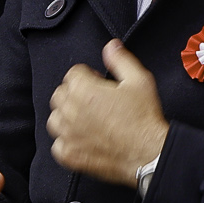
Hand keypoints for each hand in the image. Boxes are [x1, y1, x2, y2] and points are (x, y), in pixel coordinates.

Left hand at [46, 40, 169, 187]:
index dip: (89, 76)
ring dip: (67, 116)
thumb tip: (110, 46)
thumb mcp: (139, 80)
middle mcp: (71, 111)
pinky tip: (82, 140)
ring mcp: (68, 135)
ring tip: (87, 119)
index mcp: (84, 90)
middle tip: (95, 100)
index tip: (100, 83)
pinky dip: (66, 142)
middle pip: (60, 94)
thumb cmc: (144, 119)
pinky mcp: (70, 155)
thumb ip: (120, 59)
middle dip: (75, 93)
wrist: (148, 153)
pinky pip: (57, 145)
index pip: (73, 74)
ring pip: (55, 119)